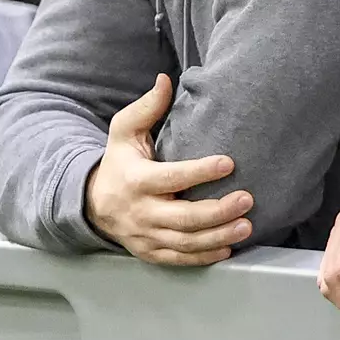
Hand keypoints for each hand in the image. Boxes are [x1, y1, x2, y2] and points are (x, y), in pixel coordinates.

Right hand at [84, 74, 254, 265]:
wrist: (93, 203)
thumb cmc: (118, 162)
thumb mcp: (124, 131)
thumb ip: (146, 107)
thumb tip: (166, 80)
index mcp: (136, 180)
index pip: (172, 177)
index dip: (200, 172)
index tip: (228, 163)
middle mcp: (141, 212)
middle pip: (183, 218)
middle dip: (217, 211)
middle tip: (247, 199)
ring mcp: (146, 236)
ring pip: (185, 242)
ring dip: (218, 237)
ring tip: (246, 225)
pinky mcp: (151, 252)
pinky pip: (179, 259)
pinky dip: (204, 257)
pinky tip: (228, 248)